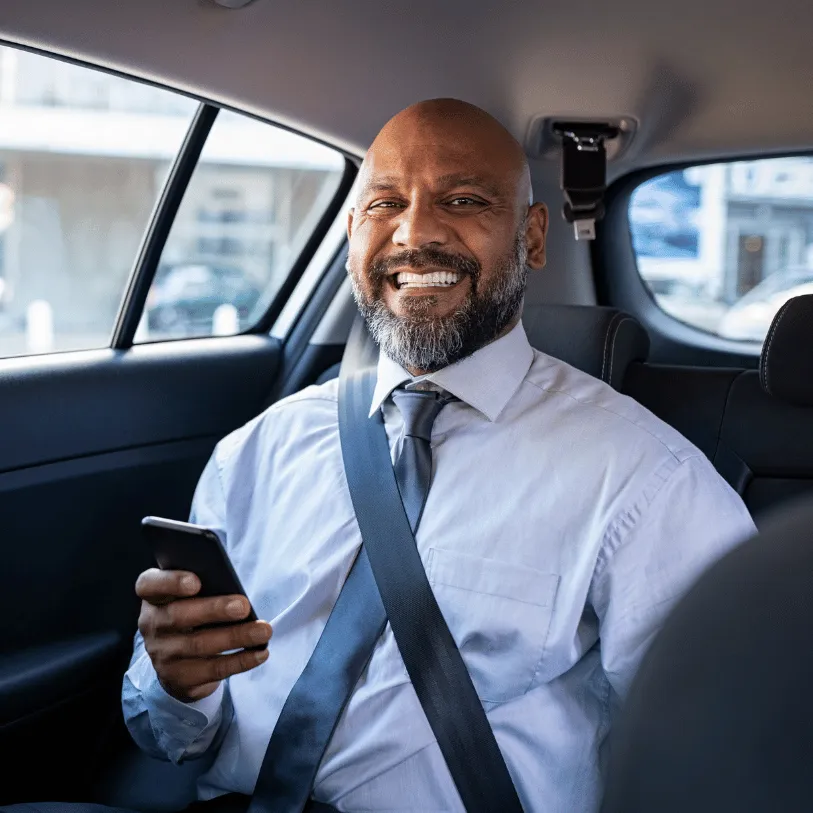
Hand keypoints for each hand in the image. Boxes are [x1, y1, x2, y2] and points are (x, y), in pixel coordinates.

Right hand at [136, 568, 271, 701]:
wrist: (180, 659)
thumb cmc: (195, 611)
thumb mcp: (192, 595)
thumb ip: (206, 584)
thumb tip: (233, 586)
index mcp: (154, 596)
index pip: (149, 585)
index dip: (170, 582)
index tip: (196, 581)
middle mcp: (152, 624)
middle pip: (178, 616)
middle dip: (214, 610)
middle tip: (244, 606)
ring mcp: (162, 654)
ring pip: (199, 645)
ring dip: (236, 637)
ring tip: (263, 631)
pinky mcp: (179, 678)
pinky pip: (212, 670)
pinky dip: (241, 661)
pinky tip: (260, 653)